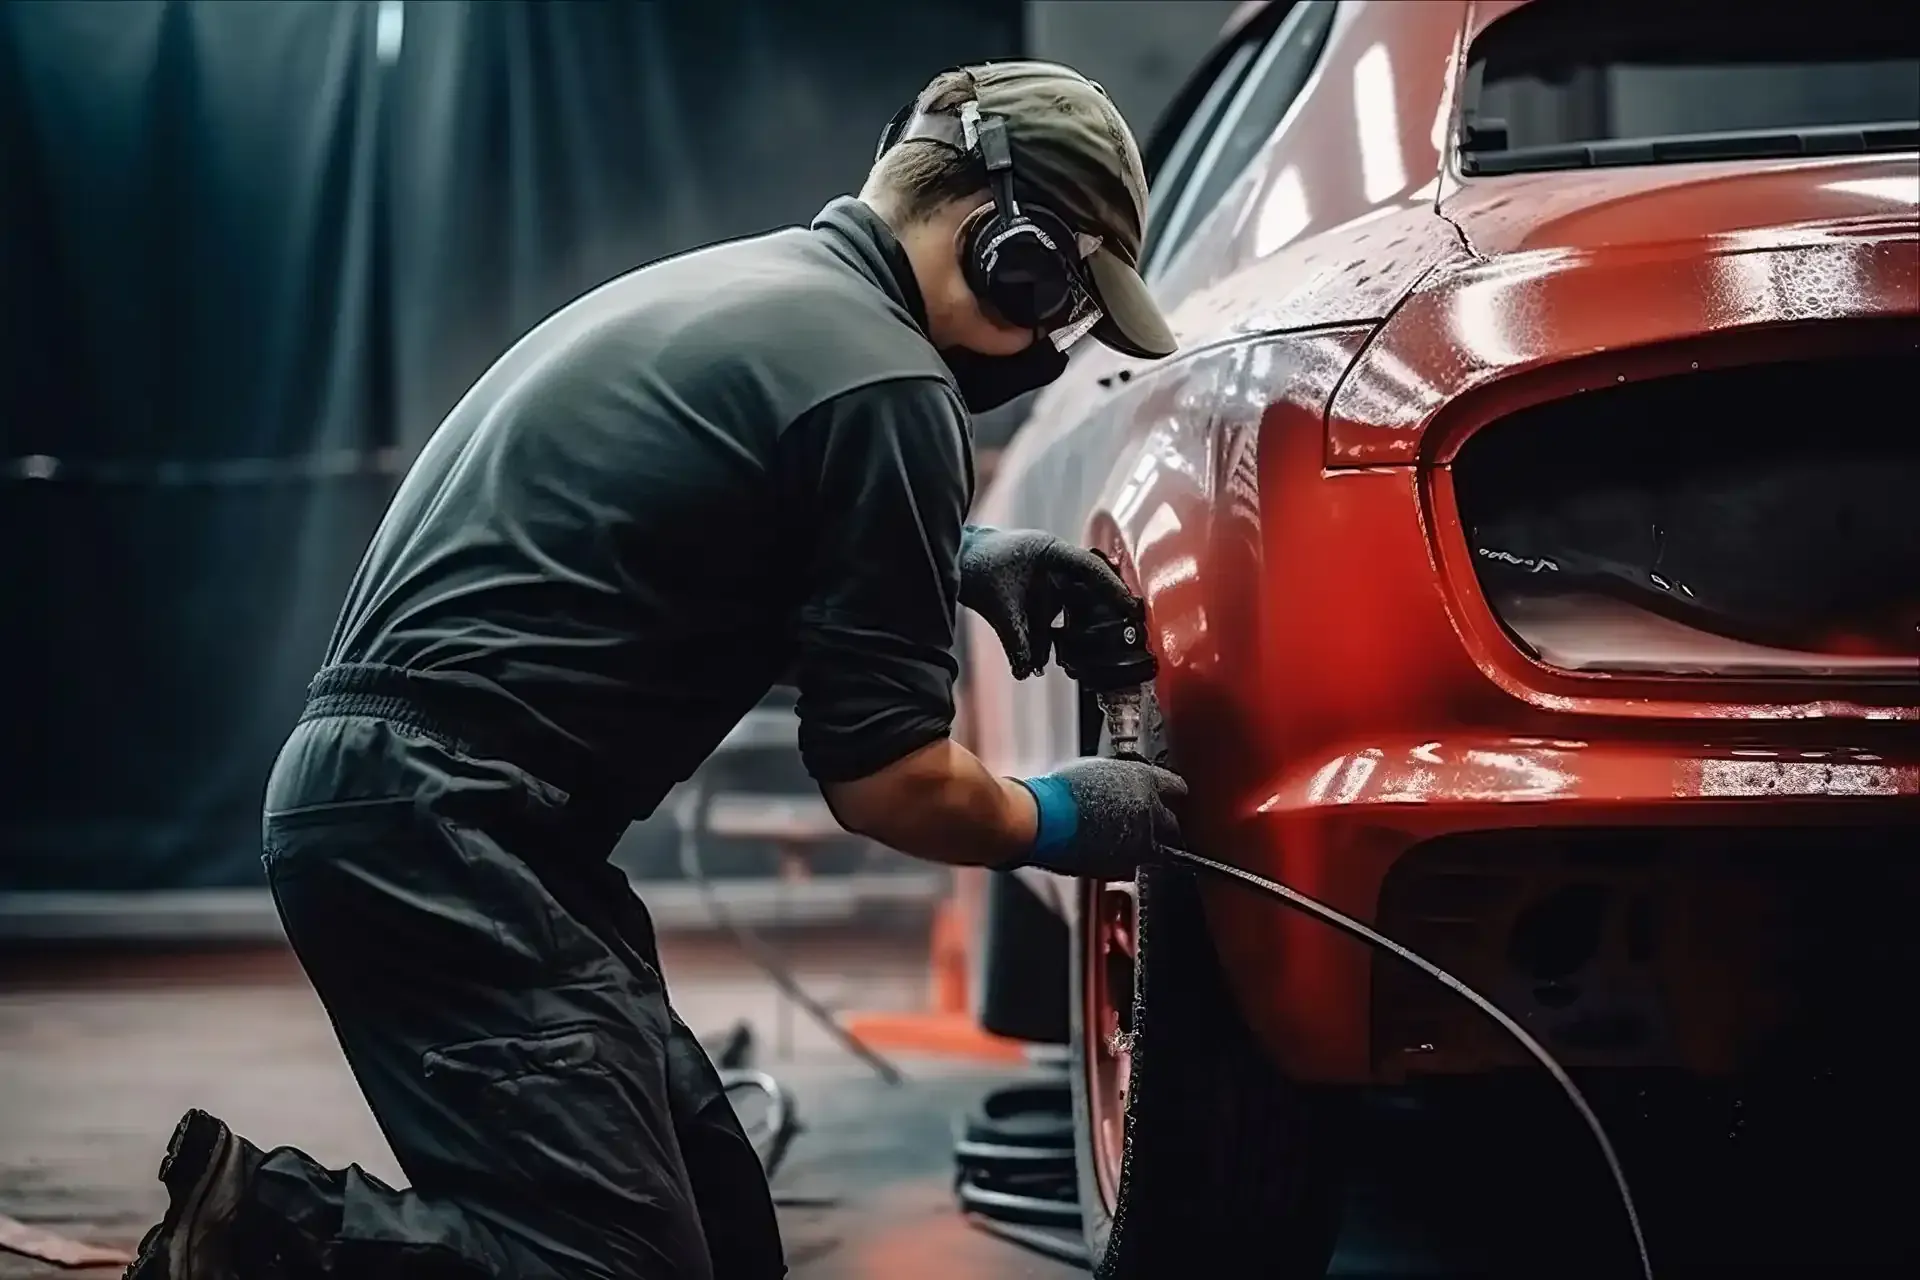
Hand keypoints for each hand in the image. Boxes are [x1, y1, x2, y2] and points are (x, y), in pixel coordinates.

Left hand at [958, 527, 1135, 677]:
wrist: (954, 561)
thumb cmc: (976, 563)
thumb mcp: (998, 603)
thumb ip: (1015, 639)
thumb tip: (1026, 672)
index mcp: (1050, 552)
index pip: (1091, 568)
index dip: (1112, 587)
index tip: (1129, 606)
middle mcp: (1054, 567)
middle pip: (1087, 593)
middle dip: (1097, 620)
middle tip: (1113, 642)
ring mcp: (1045, 582)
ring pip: (1067, 612)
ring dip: (1069, 636)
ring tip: (1074, 662)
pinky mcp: (1034, 598)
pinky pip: (1048, 621)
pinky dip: (1048, 640)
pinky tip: (1041, 661)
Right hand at [1012, 756, 1186, 879]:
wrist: (1042, 821)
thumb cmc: (1060, 791)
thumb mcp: (1098, 771)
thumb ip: (1122, 779)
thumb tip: (1126, 783)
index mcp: (1146, 783)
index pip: (1176, 787)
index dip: (1173, 791)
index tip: (1172, 793)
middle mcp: (1149, 815)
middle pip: (1173, 823)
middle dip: (1167, 822)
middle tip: (1156, 819)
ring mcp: (1136, 845)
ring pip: (1158, 850)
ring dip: (1149, 844)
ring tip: (1130, 837)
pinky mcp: (1119, 868)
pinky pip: (1132, 866)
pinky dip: (1126, 859)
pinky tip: (1110, 849)